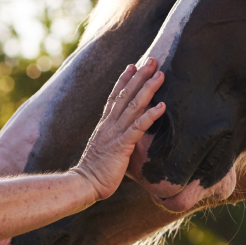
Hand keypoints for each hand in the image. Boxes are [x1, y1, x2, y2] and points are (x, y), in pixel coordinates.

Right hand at [73, 59, 165, 199]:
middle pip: (126, 94)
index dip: (124, 80)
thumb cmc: (95, 172)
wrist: (83, 184)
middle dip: (140, 76)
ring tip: (160, 74)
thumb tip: (122, 139)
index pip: (114, 97)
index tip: (132, 65)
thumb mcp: (105, 150)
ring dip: (148, 89)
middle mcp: (109, 125)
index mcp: (105, 125)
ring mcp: (115, 133)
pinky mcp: (121, 145)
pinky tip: (162, 106)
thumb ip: (114, 141)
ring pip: (133, 106)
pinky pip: (138, 127)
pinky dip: (150, 116)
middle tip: (152, 60)